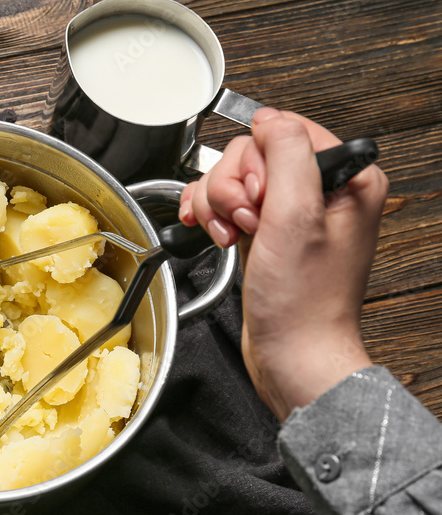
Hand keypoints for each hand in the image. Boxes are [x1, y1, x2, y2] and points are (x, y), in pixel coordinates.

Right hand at [178, 108, 388, 419]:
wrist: (291, 352)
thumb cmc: (303, 302)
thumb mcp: (297, 217)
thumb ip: (286, 155)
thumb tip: (268, 118)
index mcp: (346, 178)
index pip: (283, 131)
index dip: (258, 164)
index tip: (260, 202)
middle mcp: (320, 190)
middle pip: (251, 154)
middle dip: (233, 189)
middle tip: (247, 223)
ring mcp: (290, 212)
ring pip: (231, 178)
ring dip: (218, 205)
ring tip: (232, 236)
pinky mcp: (265, 230)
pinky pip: (225, 202)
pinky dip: (210, 215)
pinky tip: (215, 235)